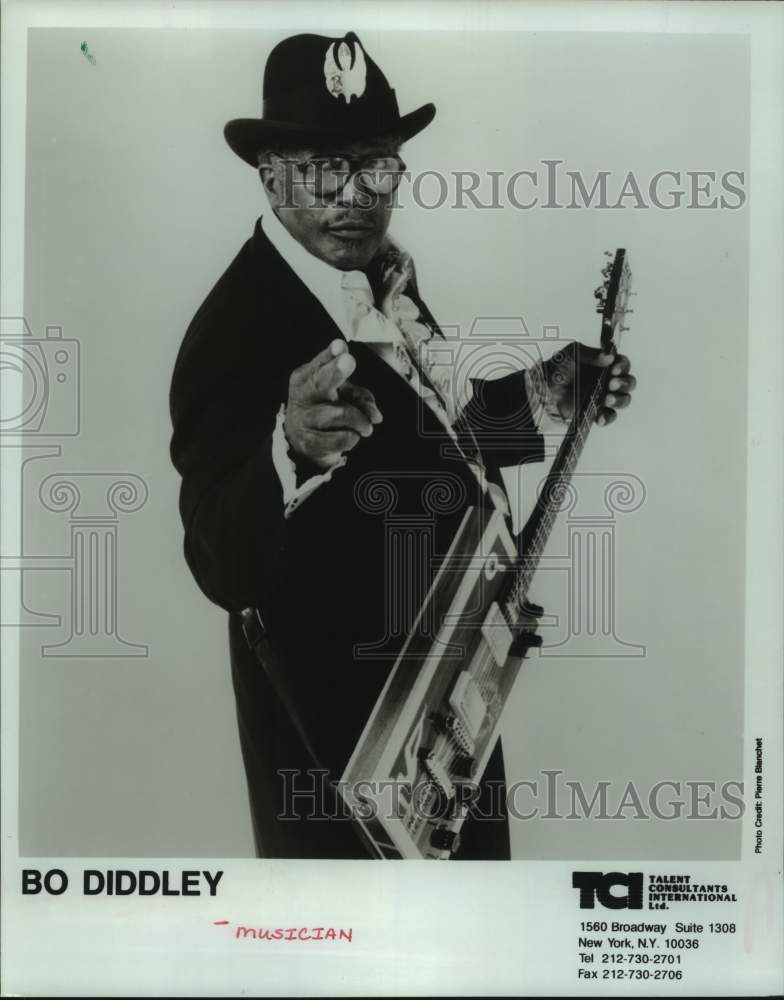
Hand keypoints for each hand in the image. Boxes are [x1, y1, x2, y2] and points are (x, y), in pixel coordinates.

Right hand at [284, 339, 382, 468]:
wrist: (300, 443)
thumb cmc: (324, 409)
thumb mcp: (340, 394)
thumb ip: (359, 395)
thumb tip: (376, 416)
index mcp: (306, 376)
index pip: (320, 363)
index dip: (331, 354)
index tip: (341, 345)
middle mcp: (303, 395)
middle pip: (321, 382)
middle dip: (336, 371)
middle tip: (349, 360)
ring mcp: (304, 419)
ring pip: (341, 413)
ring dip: (360, 421)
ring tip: (365, 427)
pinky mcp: (310, 443)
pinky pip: (342, 438)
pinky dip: (353, 438)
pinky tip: (349, 436)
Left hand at [542, 342, 635, 425]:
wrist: (540, 391)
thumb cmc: (554, 370)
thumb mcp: (571, 354)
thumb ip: (590, 354)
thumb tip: (609, 357)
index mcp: (602, 364)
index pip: (622, 364)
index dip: (623, 366)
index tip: (615, 369)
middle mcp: (605, 380)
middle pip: (628, 382)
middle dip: (624, 383)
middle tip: (612, 384)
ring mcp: (601, 396)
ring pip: (623, 399)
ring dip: (620, 399)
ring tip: (607, 399)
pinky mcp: (594, 411)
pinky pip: (609, 416)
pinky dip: (608, 417)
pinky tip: (600, 416)